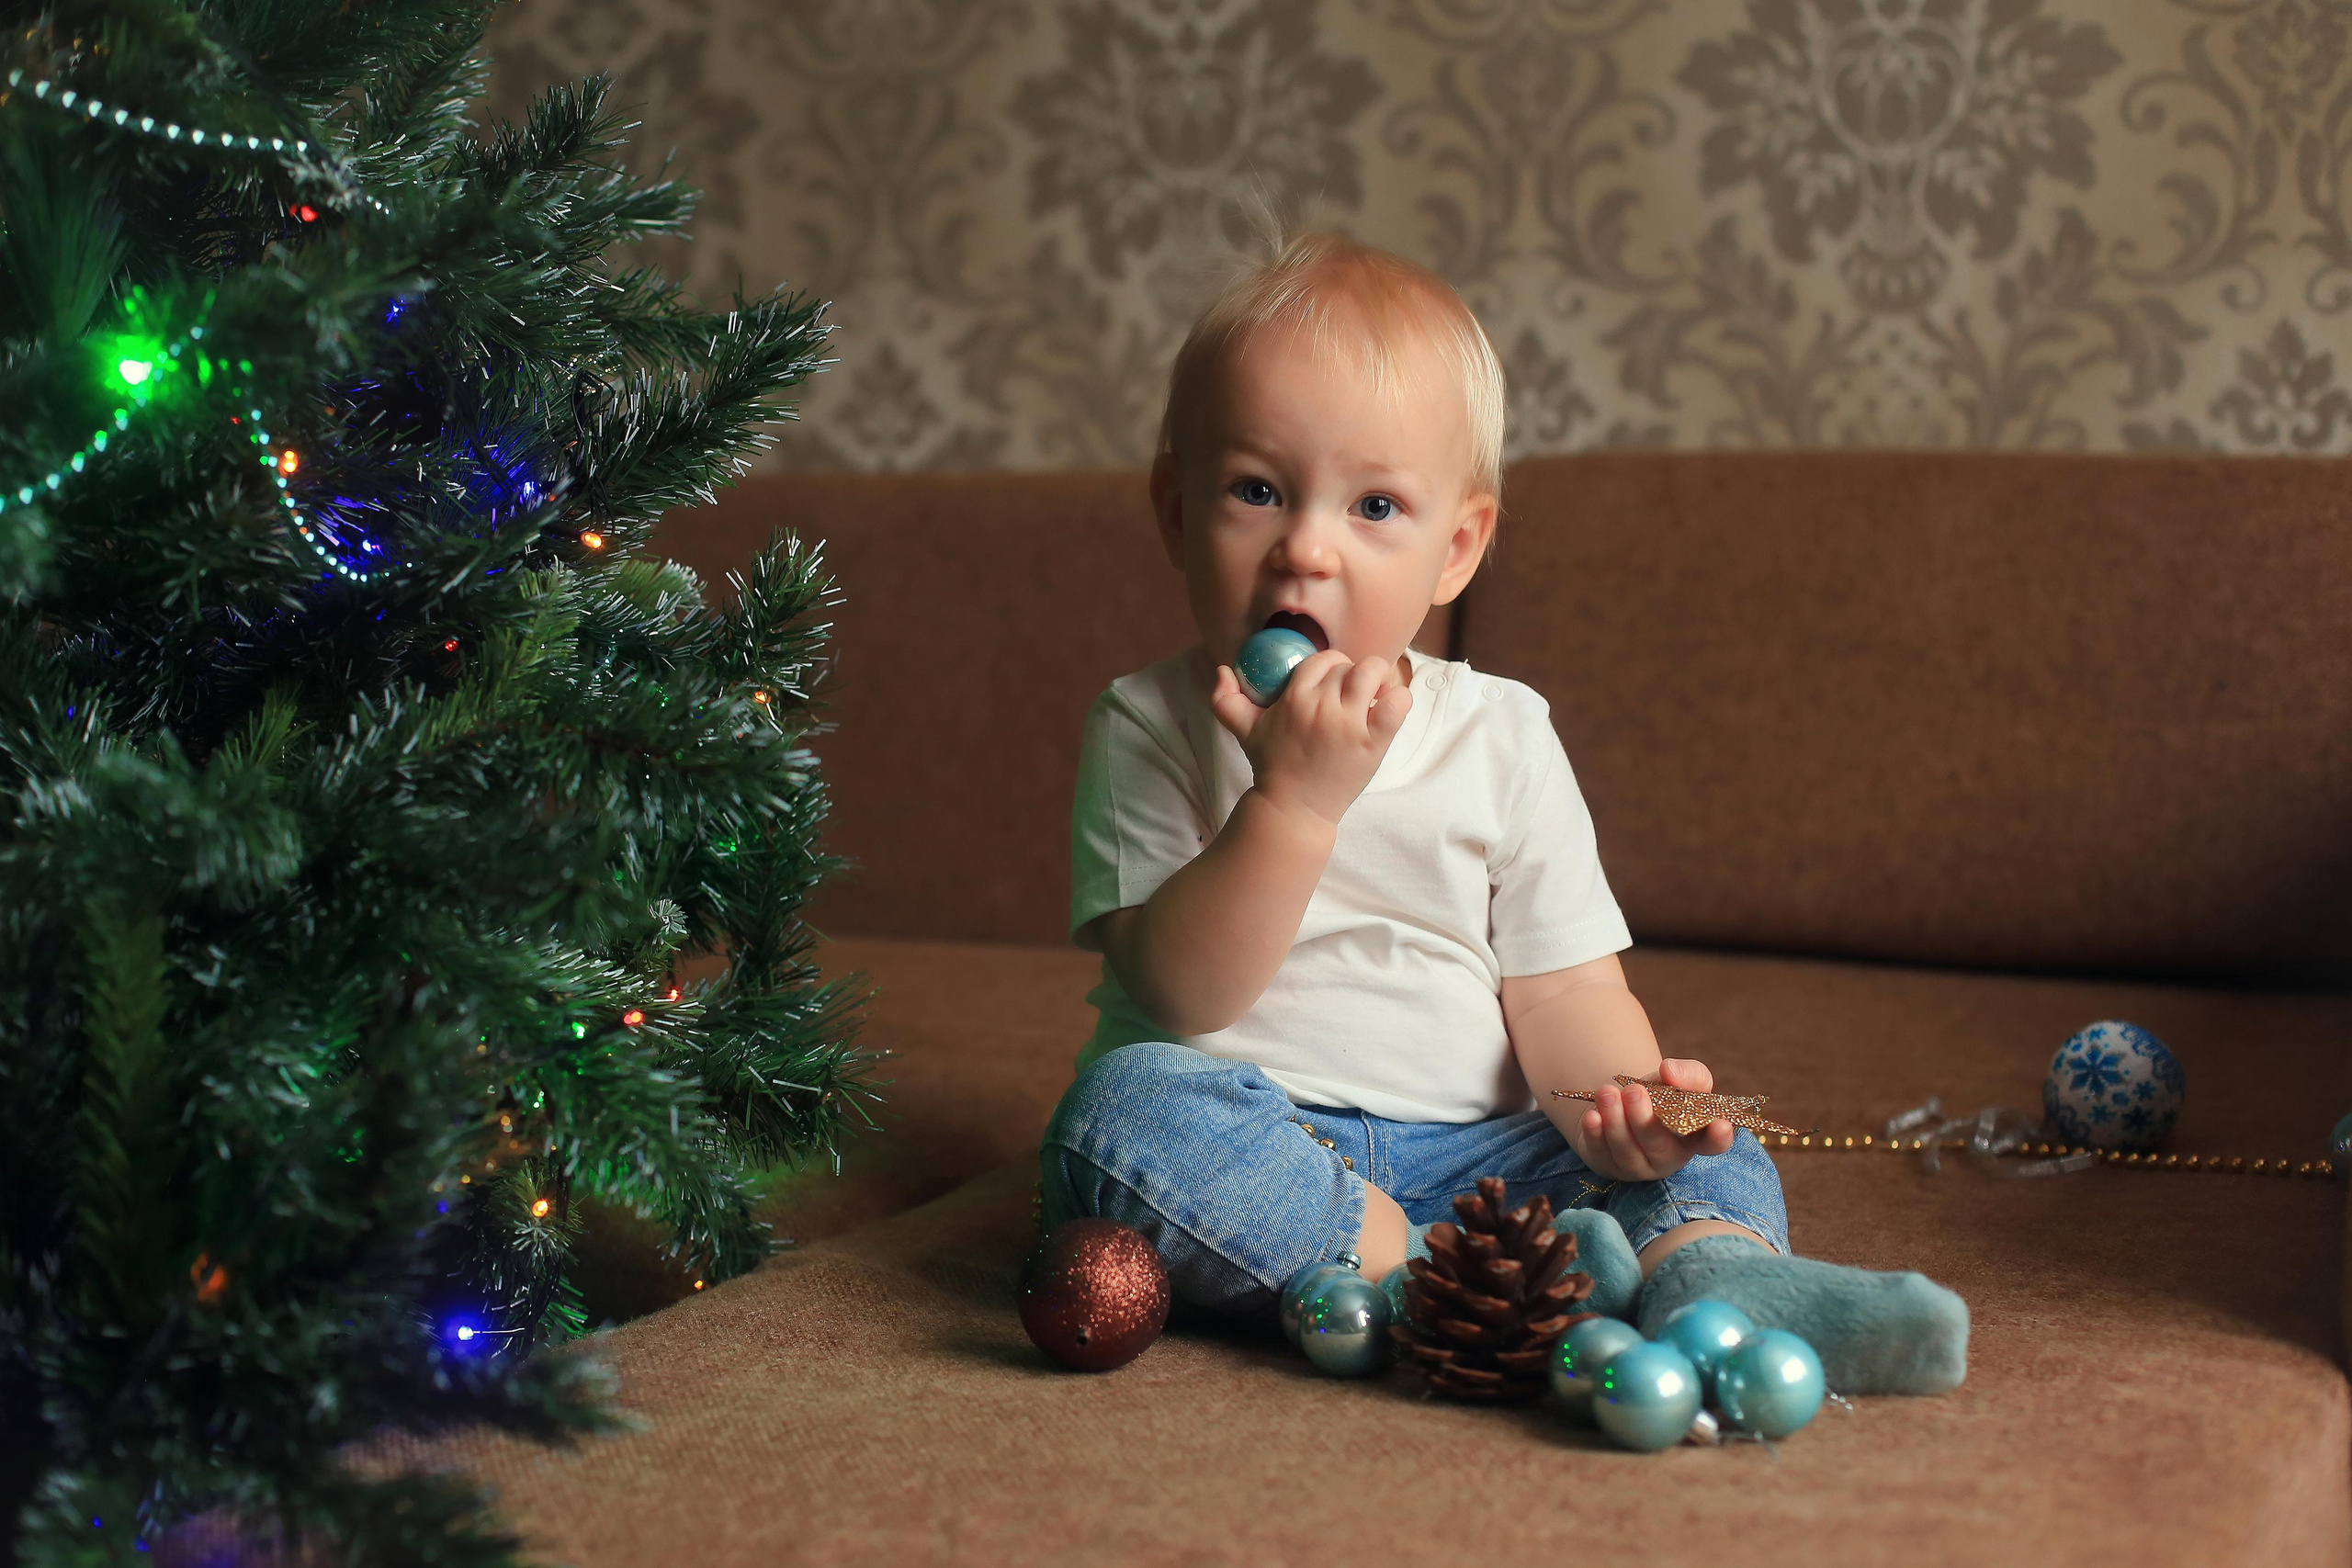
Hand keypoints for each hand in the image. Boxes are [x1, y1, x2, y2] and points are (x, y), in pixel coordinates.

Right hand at [1208, 649, 1410, 827]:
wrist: (1294, 807)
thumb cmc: (1271, 765)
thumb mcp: (1243, 730)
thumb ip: (1224, 700)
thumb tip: (1222, 670)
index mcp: (1294, 698)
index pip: (1322, 659)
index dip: (1332, 665)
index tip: (1333, 682)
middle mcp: (1322, 706)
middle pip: (1349, 667)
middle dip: (1352, 676)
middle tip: (1352, 695)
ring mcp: (1350, 724)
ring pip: (1374, 672)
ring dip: (1378, 678)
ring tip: (1374, 696)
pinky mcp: (1373, 742)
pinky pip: (1398, 702)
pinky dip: (1399, 697)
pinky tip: (1388, 708)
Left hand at [1569, 1058, 1735, 1181]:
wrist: (1622, 1103)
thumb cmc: (1660, 1096)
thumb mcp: (1676, 1080)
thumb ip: (1686, 1073)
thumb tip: (1670, 1071)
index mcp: (1693, 1139)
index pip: (1711, 1144)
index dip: (1718, 1139)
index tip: (1721, 1126)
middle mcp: (1667, 1158)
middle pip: (1659, 1148)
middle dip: (1645, 1121)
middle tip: (1634, 1091)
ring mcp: (1636, 1166)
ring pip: (1627, 1152)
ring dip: (1616, 1122)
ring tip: (1607, 1092)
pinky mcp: (1607, 1165)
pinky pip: (1600, 1153)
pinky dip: (1595, 1134)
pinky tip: (1593, 1115)